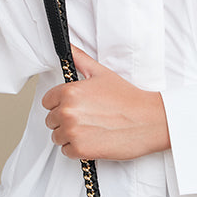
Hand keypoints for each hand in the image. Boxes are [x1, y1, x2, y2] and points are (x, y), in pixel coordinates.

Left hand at [41, 46, 169, 160]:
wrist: (148, 120)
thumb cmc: (128, 98)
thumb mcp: (102, 73)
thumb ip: (80, 59)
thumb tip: (68, 45)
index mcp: (70, 92)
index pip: (47, 102)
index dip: (60, 104)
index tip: (75, 106)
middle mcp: (68, 111)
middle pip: (51, 120)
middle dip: (65, 120)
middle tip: (87, 118)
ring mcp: (73, 132)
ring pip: (57, 137)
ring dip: (70, 135)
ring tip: (91, 128)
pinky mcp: (80, 150)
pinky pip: (66, 151)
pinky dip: (77, 149)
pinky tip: (93, 139)